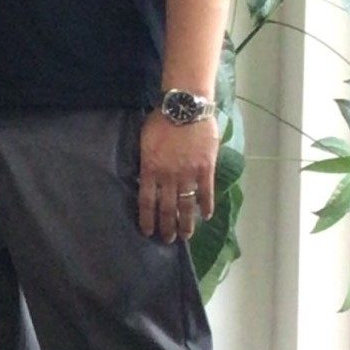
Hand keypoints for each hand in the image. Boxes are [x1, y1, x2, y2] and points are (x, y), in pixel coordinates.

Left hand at [138, 112, 217, 241]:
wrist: (184, 108)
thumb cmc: (160, 121)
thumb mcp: (144, 142)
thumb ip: (146, 162)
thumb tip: (144, 179)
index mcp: (150, 169)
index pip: (147, 201)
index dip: (147, 218)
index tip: (147, 231)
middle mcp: (168, 176)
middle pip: (167, 208)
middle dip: (167, 226)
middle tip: (168, 240)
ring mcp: (188, 174)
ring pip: (186, 205)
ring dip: (186, 223)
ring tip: (186, 235)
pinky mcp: (205, 169)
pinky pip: (206, 193)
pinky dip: (206, 206)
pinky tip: (205, 216)